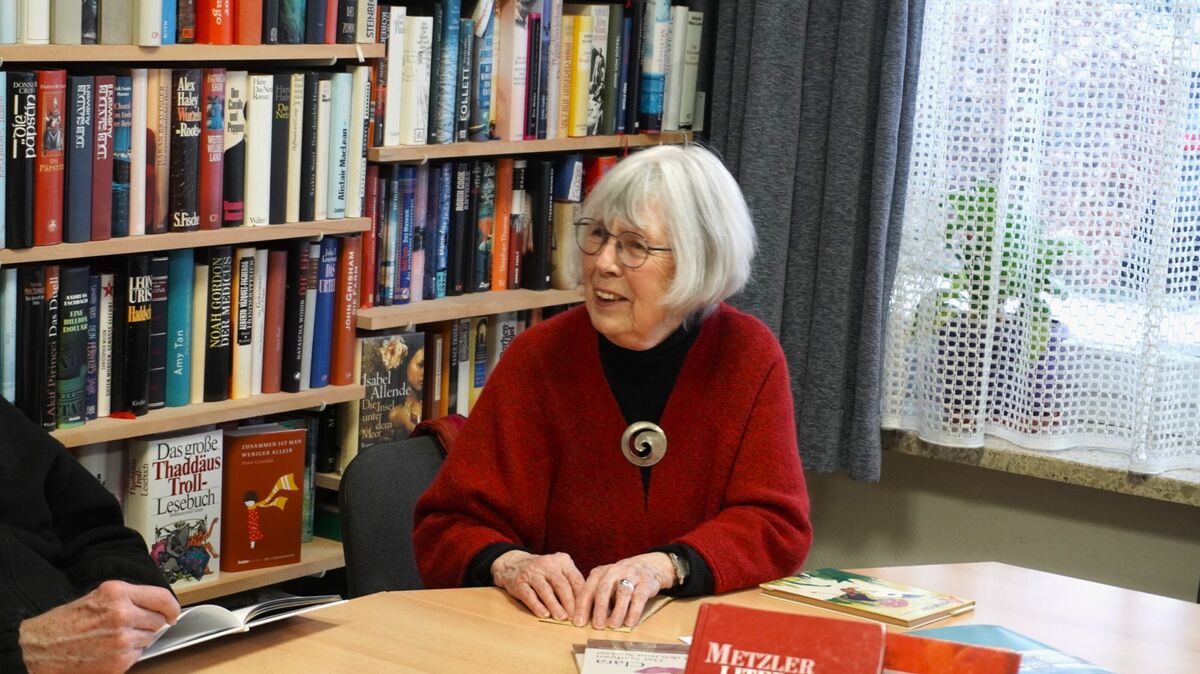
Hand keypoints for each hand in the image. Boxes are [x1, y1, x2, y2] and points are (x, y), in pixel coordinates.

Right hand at [20, 580, 180, 673]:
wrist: (38, 649)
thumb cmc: (64, 623)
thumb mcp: (97, 597)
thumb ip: (127, 599)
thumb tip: (155, 606)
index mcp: (117, 593)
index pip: (162, 597)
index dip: (171, 607)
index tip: (173, 613)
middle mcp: (123, 614)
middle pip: (158, 620)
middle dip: (149, 624)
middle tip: (129, 626)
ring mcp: (122, 640)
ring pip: (149, 639)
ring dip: (138, 640)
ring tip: (113, 638)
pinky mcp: (119, 662)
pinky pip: (138, 656)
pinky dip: (128, 655)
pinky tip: (109, 651)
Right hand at [491, 550, 584, 621]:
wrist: (514, 563)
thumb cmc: (544, 572)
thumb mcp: (559, 570)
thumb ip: (572, 583)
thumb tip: (589, 605)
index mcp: (562, 561)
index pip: (576, 579)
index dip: (582, 597)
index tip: (587, 612)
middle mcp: (548, 564)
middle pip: (561, 585)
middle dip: (570, 603)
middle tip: (576, 618)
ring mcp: (532, 572)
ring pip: (546, 590)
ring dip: (555, 606)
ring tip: (562, 618)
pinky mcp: (519, 582)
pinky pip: (529, 595)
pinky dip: (537, 606)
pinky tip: (544, 615)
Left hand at [573, 553, 674, 628]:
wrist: (647, 566)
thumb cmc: (620, 580)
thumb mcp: (605, 584)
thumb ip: (595, 598)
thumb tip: (584, 620)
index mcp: (599, 573)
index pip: (587, 589)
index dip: (582, 606)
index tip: (578, 622)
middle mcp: (614, 571)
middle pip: (604, 588)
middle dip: (600, 608)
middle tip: (597, 625)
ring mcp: (631, 575)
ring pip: (623, 592)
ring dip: (618, 610)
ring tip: (613, 625)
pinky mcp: (646, 582)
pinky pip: (639, 596)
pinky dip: (634, 611)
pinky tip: (630, 622)